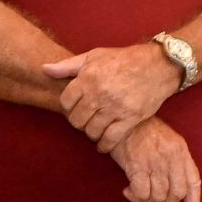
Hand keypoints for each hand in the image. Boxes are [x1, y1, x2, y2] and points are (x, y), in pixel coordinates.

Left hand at [44, 43, 181, 151]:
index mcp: (88, 78)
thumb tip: (44, 69)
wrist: (157, 65)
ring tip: (94, 128)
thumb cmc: (123, 60)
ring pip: (92, 131)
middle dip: (78, 121)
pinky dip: (104, 145)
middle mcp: (100, 93)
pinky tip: (102, 144)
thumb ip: (67, 66)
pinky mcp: (130, 118)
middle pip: (77, 120)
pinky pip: (111, 138)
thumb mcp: (94, 56)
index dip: (68, 107)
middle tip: (85, 119)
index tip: (74, 107)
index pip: (66, 102)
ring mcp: (115, 107)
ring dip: (91, 133)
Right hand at [111, 117, 201, 201]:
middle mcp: (172, 157)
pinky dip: (135, 197)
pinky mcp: (137, 165)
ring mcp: (155, 161)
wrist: (122, 119)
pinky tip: (128, 192)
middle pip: (176, 193)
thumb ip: (175, 161)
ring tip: (138, 196)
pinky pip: (142, 193)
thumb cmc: (142, 130)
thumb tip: (175, 189)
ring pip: (158, 196)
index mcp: (181, 151)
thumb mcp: (167, 140)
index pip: (193, 182)